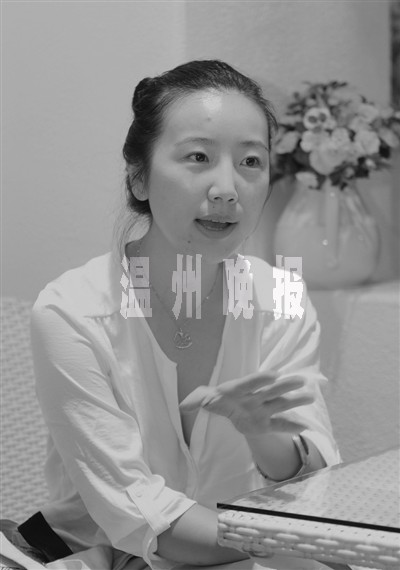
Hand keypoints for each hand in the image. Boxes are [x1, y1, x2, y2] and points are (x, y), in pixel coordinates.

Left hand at [179, 372, 313, 434]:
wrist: (232, 411)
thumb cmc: (218, 401)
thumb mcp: (205, 400)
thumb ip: (196, 400)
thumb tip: (182, 405)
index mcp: (239, 390)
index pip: (250, 383)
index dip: (260, 379)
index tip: (274, 375)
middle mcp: (255, 397)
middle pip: (270, 391)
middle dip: (284, 386)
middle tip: (300, 380)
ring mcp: (263, 410)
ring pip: (281, 404)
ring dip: (295, 401)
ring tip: (310, 397)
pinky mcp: (267, 423)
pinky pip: (281, 425)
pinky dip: (292, 427)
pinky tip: (305, 428)